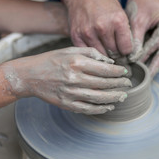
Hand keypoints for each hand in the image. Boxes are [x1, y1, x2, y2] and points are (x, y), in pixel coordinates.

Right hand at [1, 47, 130, 113]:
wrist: (30, 75)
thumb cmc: (51, 60)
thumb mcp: (70, 50)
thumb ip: (91, 53)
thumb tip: (109, 61)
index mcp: (76, 62)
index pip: (104, 69)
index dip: (118, 72)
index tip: (124, 72)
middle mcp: (74, 78)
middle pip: (104, 84)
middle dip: (119, 84)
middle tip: (127, 84)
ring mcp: (70, 93)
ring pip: (99, 98)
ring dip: (114, 98)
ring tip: (122, 96)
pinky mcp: (66, 104)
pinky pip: (88, 109)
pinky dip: (100, 109)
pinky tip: (109, 106)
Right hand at [63, 0, 132, 58]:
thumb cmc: (103, 1)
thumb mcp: (120, 12)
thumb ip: (124, 31)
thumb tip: (127, 52)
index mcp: (118, 20)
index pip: (126, 48)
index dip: (126, 50)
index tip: (124, 48)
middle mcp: (103, 27)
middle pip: (114, 53)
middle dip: (116, 53)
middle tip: (114, 49)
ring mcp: (88, 33)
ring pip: (101, 55)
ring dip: (104, 53)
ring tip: (105, 46)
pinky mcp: (76, 36)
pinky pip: (87, 52)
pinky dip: (92, 51)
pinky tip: (95, 45)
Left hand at [126, 0, 158, 76]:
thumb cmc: (141, 2)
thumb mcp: (137, 19)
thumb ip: (136, 39)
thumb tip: (132, 58)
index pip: (158, 41)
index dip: (146, 53)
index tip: (134, 63)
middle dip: (155, 65)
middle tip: (147, 79)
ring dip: (155, 63)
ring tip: (147, 77)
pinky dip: (154, 57)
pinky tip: (147, 67)